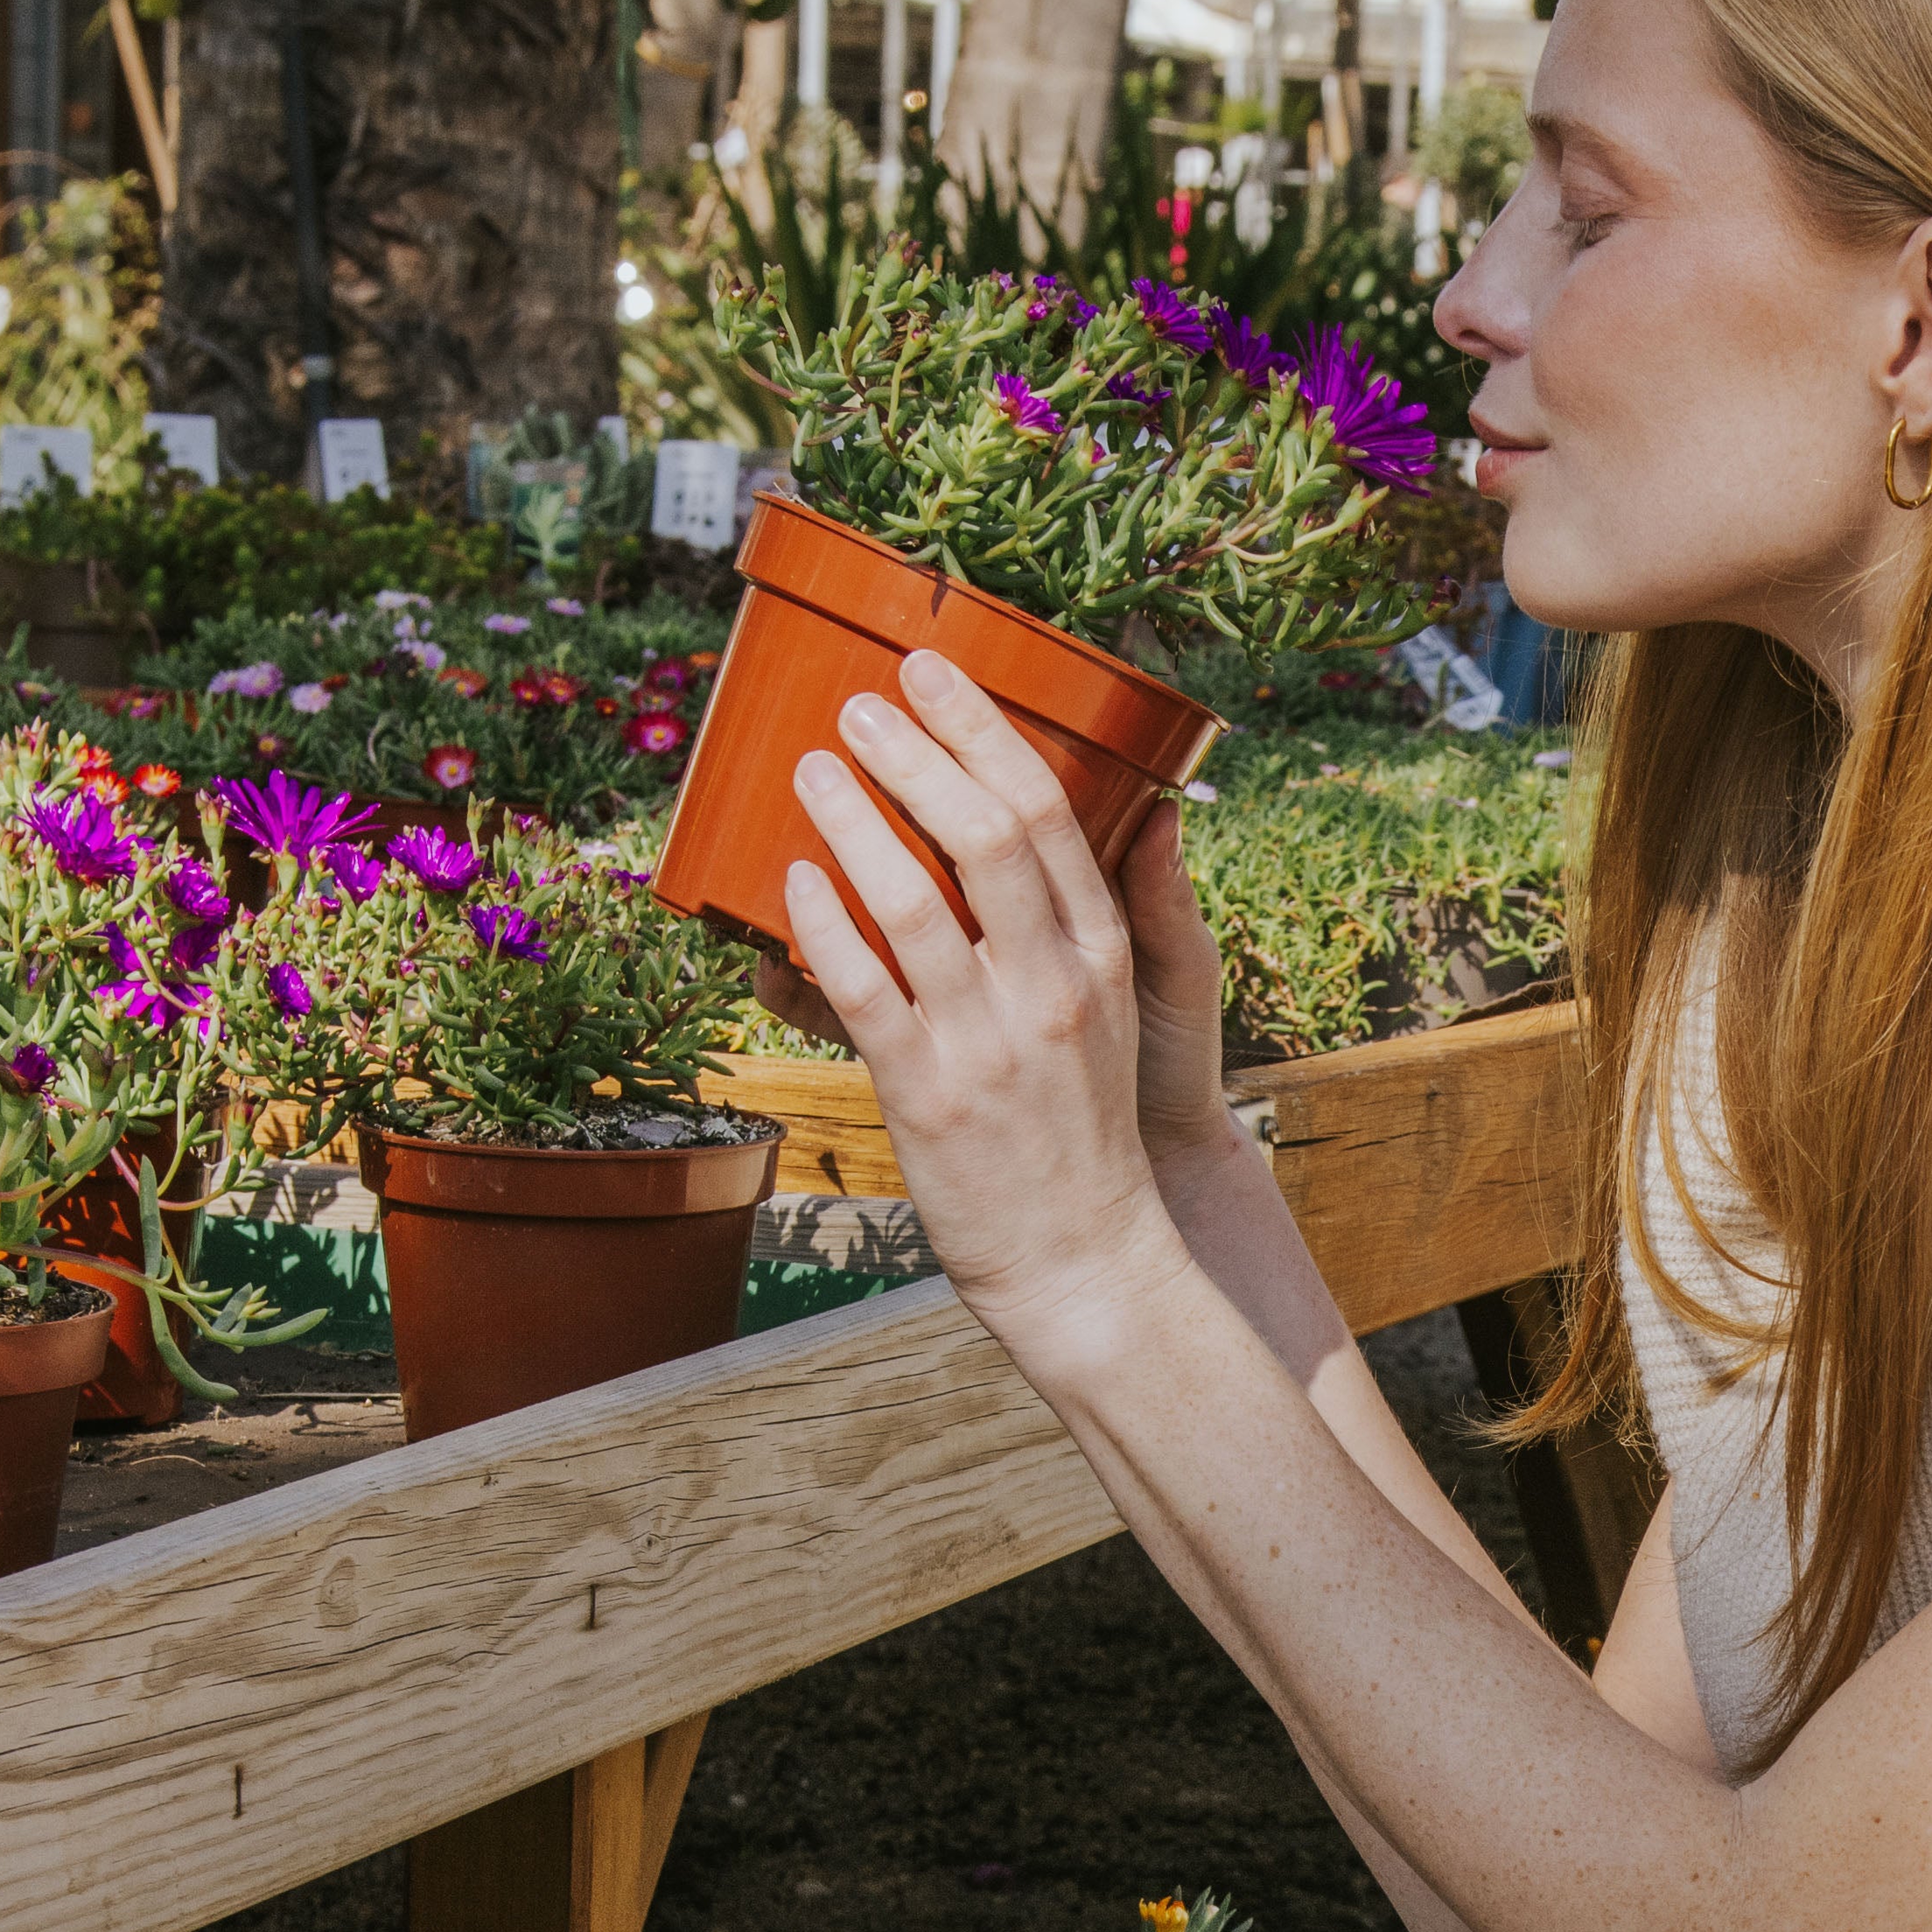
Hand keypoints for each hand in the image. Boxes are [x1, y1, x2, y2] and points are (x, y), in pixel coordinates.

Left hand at [778, 653, 1207, 1369]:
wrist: (1088, 1259)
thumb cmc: (1087, 1128)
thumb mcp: (1127, 1012)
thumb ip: (1117, 910)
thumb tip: (1138, 810)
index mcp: (1102, 956)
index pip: (1047, 813)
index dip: (982, 730)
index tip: (932, 672)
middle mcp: (1052, 988)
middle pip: (984, 834)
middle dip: (915, 752)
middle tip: (860, 703)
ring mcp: (989, 1042)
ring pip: (914, 901)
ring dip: (854, 820)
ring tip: (814, 769)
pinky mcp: (930, 1096)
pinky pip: (866, 990)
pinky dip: (825, 924)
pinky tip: (793, 879)